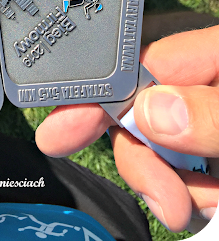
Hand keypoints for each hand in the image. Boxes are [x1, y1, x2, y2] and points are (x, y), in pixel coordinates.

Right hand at [35, 27, 218, 232]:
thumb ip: (214, 112)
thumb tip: (152, 110)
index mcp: (210, 54)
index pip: (137, 64)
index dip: (92, 97)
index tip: (57, 133)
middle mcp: (199, 86)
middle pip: (140, 117)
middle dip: (144, 162)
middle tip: (168, 205)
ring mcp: (203, 125)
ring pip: (161, 156)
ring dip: (181, 191)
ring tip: (217, 205)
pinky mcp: (210, 160)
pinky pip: (186, 183)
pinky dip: (197, 202)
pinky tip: (216, 204)